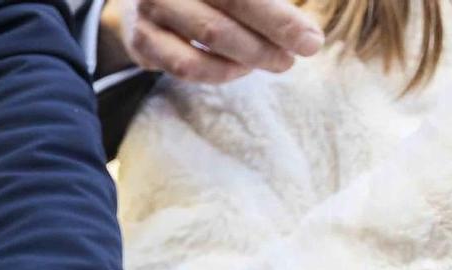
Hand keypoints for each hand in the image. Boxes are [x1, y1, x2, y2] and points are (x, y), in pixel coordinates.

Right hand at [103, 0, 323, 84]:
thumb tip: (302, 26)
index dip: (278, 19)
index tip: (311, 39)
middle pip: (220, 23)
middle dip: (267, 43)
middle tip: (300, 54)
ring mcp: (148, 14)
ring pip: (202, 47)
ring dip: (246, 60)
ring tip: (277, 62)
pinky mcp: (140, 42)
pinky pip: (184, 67)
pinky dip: (219, 72)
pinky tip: (241, 68)